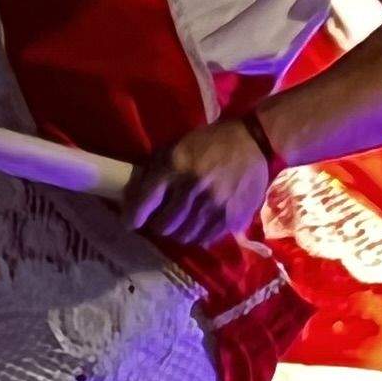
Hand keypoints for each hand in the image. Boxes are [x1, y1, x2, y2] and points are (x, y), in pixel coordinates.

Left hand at [120, 117, 274, 251]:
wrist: (252, 142)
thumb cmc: (208, 142)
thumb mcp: (174, 147)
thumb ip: (152, 171)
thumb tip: (130, 198)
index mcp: (175, 167)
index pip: (144, 203)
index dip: (132, 217)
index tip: (129, 223)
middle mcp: (193, 188)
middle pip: (164, 225)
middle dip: (157, 225)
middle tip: (160, 220)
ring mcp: (214, 205)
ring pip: (184, 236)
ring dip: (177, 232)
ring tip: (179, 223)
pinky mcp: (232, 217)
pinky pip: (205, 239)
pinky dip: (197, 235)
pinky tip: (198, 224)